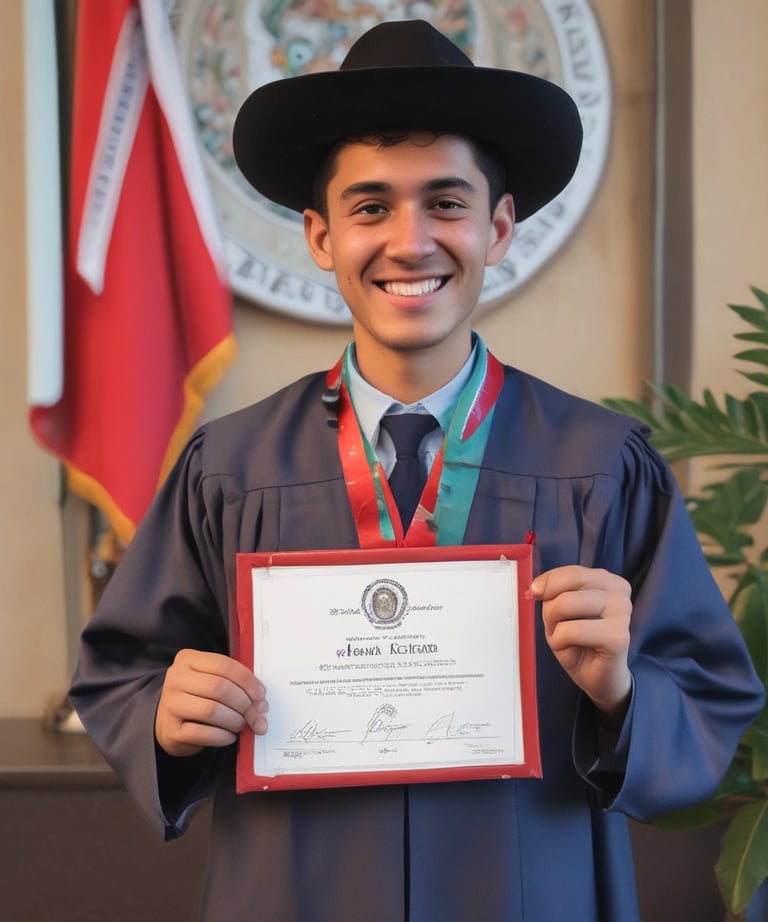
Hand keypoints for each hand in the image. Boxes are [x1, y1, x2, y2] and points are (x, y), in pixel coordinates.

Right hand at [155, 649, 268, 756]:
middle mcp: (176, 679)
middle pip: (219, 688)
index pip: (224, 665)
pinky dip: (222, 736)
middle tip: (258, 716)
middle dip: (245, 704)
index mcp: (188, 659)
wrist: (166, 720)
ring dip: (235, 720)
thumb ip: (232, 681)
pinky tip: (230, 736)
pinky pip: (202, 733)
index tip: (261, 696)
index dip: (247, 681)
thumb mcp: (209, 679)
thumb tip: (260, 700)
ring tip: (243, 726)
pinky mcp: (170, 729)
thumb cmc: (196, 697)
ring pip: (211, 710)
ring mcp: (170, 704)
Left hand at [529, 565, 632, 731]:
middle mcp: (620, 592)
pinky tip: (574, 649)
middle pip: (568, 586)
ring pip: (567, 605)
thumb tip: (536, 586)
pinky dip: (562, 640)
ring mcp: (622, 613)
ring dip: (556, 626)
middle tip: (556, 626)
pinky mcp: (618, 637)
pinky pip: (573, 630)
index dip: (548, 582)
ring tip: (566, 638)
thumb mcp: (561, 610)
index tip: (536, 595)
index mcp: (608, 581)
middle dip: (551, 608)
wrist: (600, 678)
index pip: (572, 571)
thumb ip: (554, 592)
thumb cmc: (580, 642)